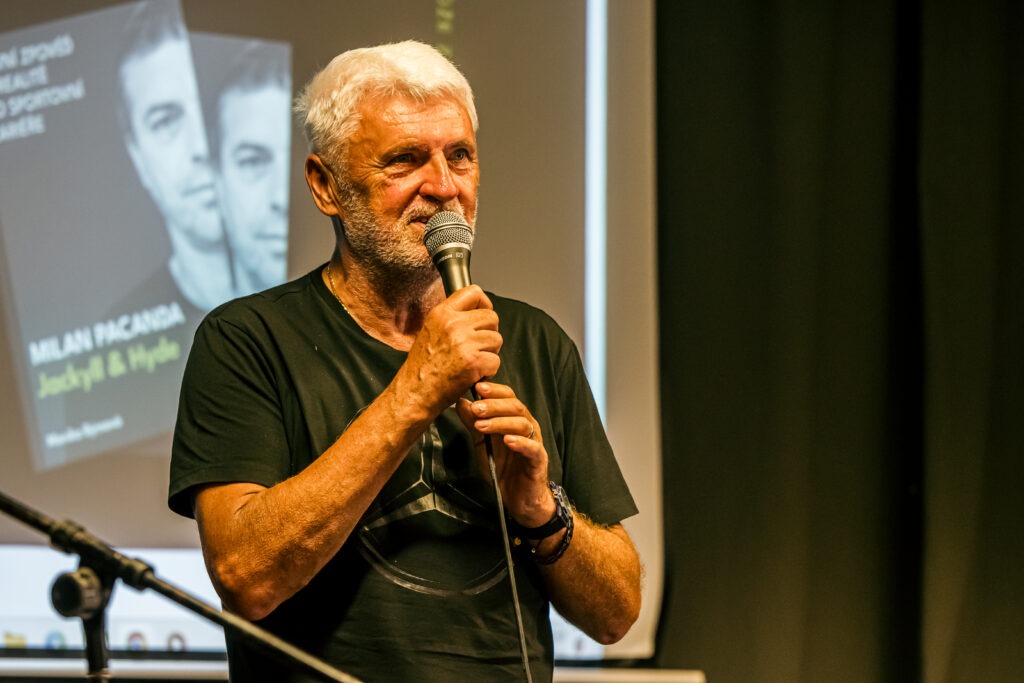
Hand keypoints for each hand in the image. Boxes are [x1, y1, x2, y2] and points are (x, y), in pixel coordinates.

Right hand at [403, 286, 501, 413]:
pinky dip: (489, 371)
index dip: (484, 304)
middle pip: (491, 317)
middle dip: (489, 333)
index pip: (473, 292)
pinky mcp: (474, 362)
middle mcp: (453, 324)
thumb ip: (451, 319)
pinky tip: (473, 375)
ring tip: (473, 362)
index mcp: (441, 314)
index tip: (483, 315)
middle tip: (477, 348)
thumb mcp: (430, 331)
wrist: (414, 393)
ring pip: (497, 339)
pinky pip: (496, 361)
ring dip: (490, 353)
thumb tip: (475, 313)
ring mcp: (464, 342)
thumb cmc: (421, 368)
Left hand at [456, 381, 554, 526]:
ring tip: (482, 425)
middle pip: (515, 407)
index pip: (508, 396)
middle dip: (494, 405)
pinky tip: (508, 440)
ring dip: (501, 422)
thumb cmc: (502, 467)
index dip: (494, 390)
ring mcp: (535, 442)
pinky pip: (533, 448)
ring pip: (523, 424)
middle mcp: (527, 426)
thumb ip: (472, 423)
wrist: (518, 498)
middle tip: (476, 407)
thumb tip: (460, 401)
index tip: (477, 387)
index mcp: (514, 419)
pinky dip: (521, 442)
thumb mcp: (482, 442)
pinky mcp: (539, 460)